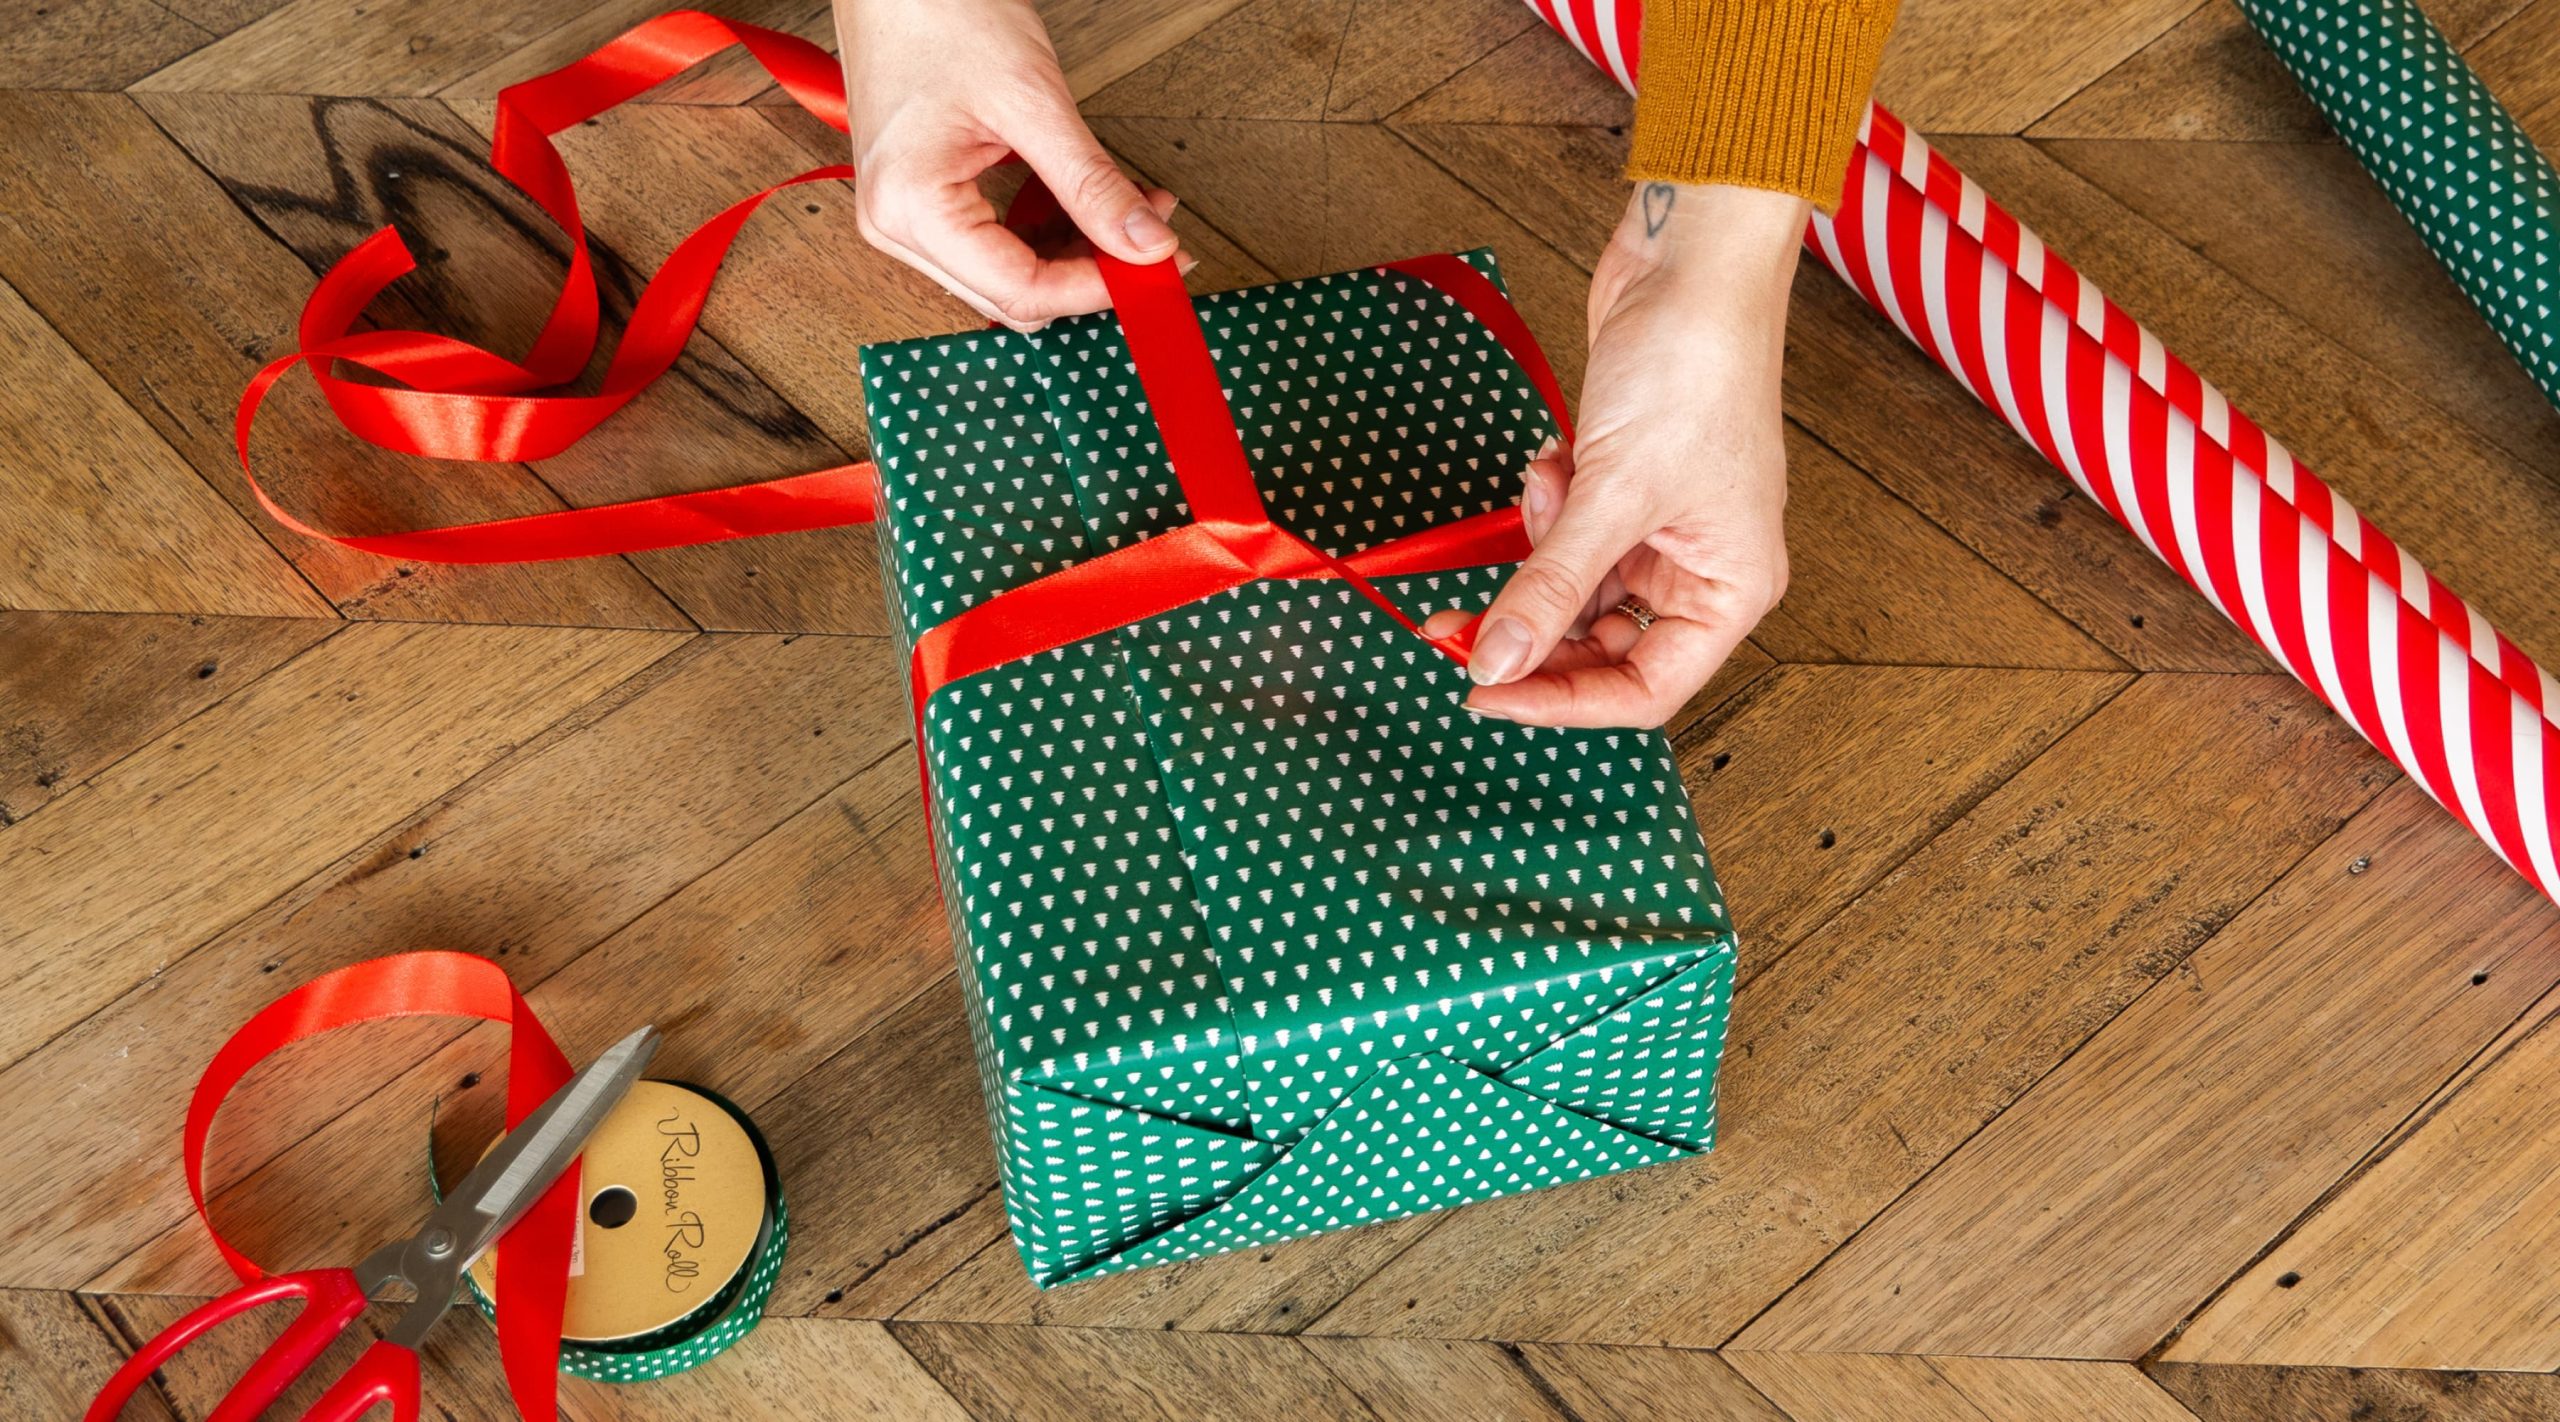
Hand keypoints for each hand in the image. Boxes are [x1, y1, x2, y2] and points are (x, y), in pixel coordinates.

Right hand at [834, 0, 1184, 330]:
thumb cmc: (936, 12)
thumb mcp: (1031, 99)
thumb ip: (1091, 181)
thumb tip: (1146, 243)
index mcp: (910, 207)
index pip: (1020, 291)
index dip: (1097, 288)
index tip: (1155, 267)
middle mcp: (895, 225)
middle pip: (1012, 297)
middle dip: (1089, 275)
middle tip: (1152, 243)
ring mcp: (903, 217)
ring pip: (1006, 278)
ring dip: (1073, 255)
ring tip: (1127, 212)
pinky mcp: (921, 202)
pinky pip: (992, 246)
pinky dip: (1046, 233)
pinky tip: (1085, 205)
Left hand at [1432, 181, 1804, 728]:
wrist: (1689, 265)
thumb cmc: (1695, 366)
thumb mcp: (1611, 494)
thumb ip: (1550, 588)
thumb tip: (1496, 662)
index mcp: (1732, 590)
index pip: (1644, 691)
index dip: (1561, 702)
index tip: (1485, 693)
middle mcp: (1703, 571)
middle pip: (1602, 647)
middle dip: (1535, 625)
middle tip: (1464, 620)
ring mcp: (1662, 531)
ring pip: (1575, 589)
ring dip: (1539, 550)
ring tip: (1544, 489)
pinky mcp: (1624, 489)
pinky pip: (1567, 534)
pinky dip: (1547, 506)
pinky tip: (1554, 458)